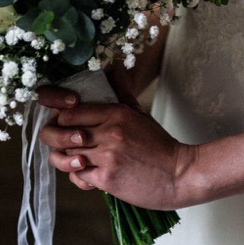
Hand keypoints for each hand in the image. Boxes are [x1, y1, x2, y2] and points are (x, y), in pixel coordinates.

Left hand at [35, 86, 200, 209]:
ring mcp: (108, 156)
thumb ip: (121, 92)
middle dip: (61, 143)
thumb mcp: (139, 114)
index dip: (62, 122)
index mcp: (115, 113)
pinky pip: (77, 176)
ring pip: (66, 157)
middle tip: (71, 148)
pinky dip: (81, 178)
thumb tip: (110, 66)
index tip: (68, 129)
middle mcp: (109, 132)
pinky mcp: (108, 178)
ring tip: (83, 162)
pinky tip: (93, 176)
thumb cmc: (159, 145)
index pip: (67, 113)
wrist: (182, 174)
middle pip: (61, 135)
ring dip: (70, 162)